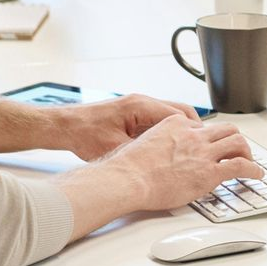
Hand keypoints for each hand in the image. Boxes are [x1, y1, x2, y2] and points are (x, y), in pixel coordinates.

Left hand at [55, 93, 200, 160]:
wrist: (65, 126)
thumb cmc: (84, 134)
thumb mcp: (117, 148)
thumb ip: (143, 152)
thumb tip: (164, 162)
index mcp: (141, 106)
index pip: (179, 115)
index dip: (193, 132)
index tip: (202, 145)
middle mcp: (142, 102)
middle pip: (180, 111)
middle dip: (193, 129)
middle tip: (202, 147)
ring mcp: (138, 106)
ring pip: (170, 115)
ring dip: (181, 130)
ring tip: (189, 149)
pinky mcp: (133, 113)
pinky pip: (158, 120)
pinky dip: (167, 131)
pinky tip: (168, 147)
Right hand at [100, 115, 262, 212]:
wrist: (128, 179)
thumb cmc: (128, 167)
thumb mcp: (141, 142)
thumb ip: (155, 143)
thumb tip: (154, 154)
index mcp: (176, 124)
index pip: (201, 126)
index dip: (209, 138)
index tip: (211, 145)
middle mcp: (193, 134)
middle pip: (226, 129)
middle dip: (234, 139)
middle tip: (238, 150)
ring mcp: (203, 152)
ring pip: (237, 142)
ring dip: (247, 152)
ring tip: (250, 161)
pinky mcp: (210, 171)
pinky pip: (240, 166)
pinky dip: (253, 169)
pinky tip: (257, 174)